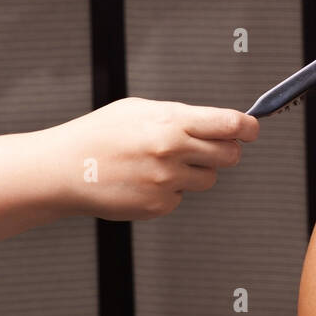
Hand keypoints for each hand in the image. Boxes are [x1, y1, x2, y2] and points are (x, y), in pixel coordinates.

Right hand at [45, 97, 258, 219]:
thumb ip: (183, 116)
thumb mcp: (140, 110)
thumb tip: (222, 123)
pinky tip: (143, 181)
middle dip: (225, 150)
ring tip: (162, 163)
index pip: (229, 124)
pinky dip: (170, 191)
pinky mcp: (159, 205)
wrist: (63, 169)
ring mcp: (167, 180)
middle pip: (230, 154)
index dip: (248, 127)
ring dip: (195, 172)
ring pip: (209, 178)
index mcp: (171, 121)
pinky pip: (182, 197)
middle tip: (206, 148)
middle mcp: (173, 150)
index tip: (252, 129)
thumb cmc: (101, 135)